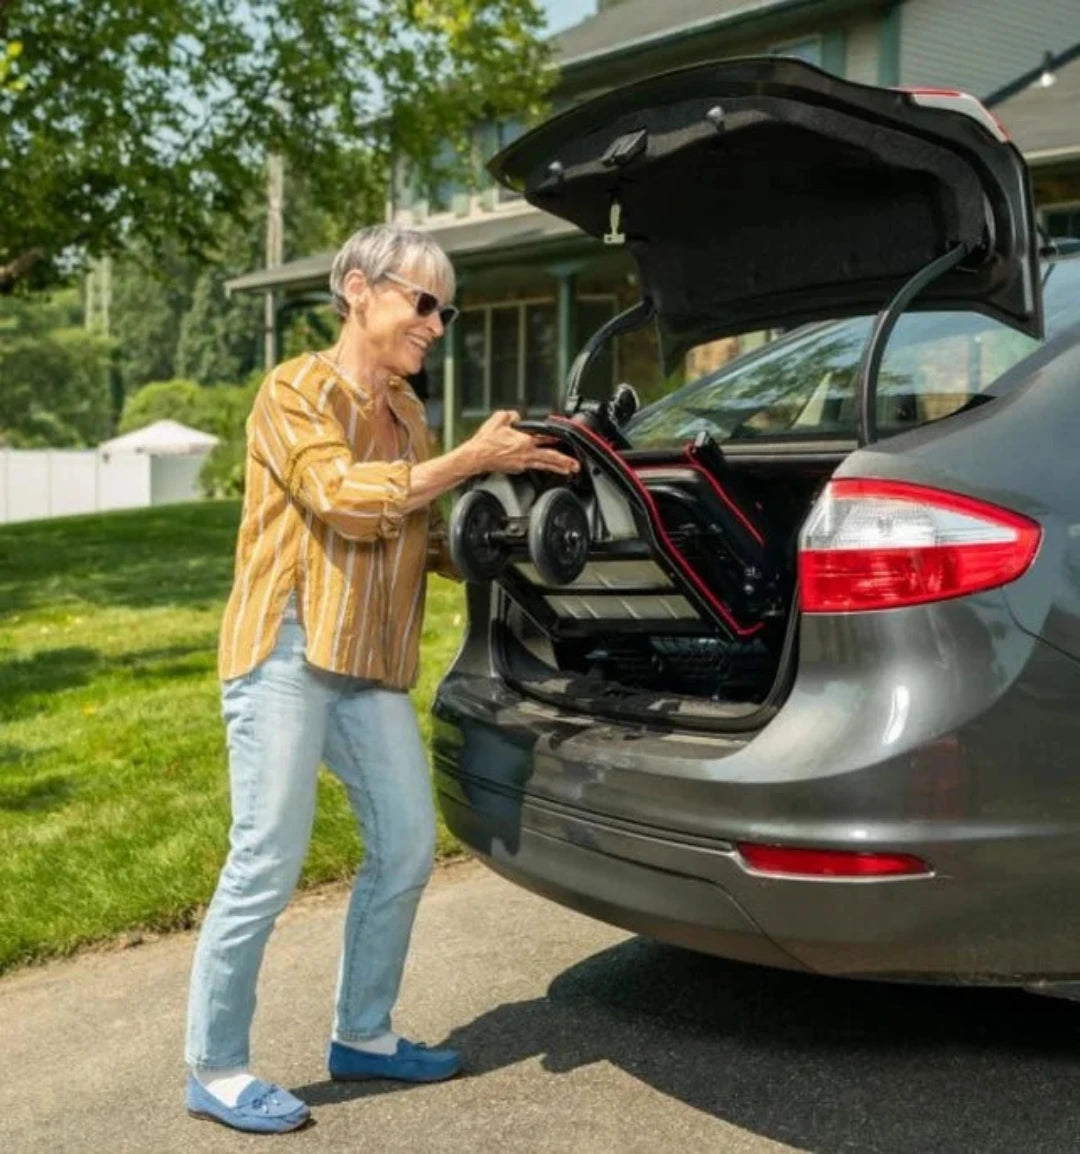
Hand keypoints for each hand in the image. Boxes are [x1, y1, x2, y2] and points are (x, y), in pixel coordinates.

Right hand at [464, 410, 578, 477]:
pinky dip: (541, 467)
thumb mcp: (498, 419)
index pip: (545, 438)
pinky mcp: (516, 469)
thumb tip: (516, 416)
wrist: (475, 457)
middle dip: (565, 462)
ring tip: (568, 471)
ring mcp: (522, 464)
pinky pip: (532, 467)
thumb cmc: (485, 441)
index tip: (567, 440)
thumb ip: (511, 415)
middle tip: (575, 465)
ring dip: (557, 468)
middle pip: (550, 458)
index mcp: (524, 441)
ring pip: (544, 466)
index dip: (557, 438)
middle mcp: (526, 454)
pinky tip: (545, 467)